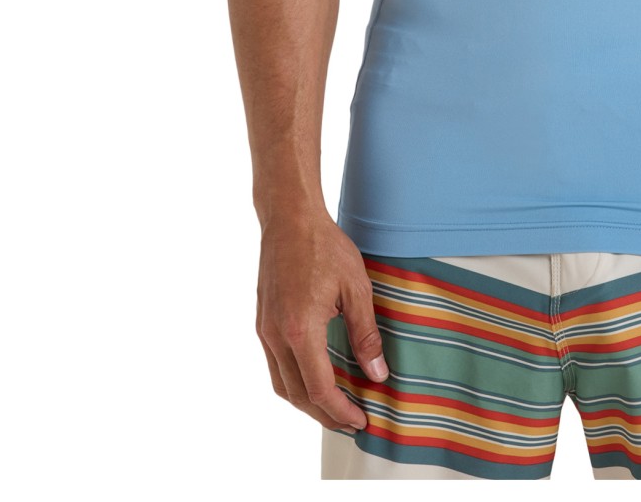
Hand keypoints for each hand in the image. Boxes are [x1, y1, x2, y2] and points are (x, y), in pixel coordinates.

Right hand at [254, 211, 388, 433]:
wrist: (289, 218)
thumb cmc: (324, 247)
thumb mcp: (356, 288)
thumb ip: (365, 334)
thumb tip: (377, 374)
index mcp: (300, 330)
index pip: (319, 389)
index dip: (340, 411)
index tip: (360, 420)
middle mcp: (277, 336)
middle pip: (297, 395)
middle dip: (324, 415)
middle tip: (351, 422)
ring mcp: (265, 330)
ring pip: (282, 384)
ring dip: (306, 403)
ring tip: (334, 408)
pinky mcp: (262, 322)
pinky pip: (275, 366)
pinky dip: (294, 382)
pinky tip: (314, 378)